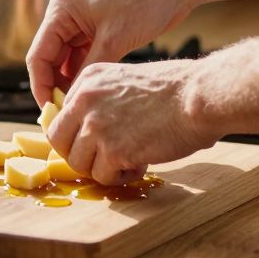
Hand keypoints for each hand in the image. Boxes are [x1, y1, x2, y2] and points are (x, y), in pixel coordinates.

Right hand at [26, 0, 190, 106]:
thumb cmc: (144, 0)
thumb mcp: (114, 40)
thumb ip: (89, 70)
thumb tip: (73, 99)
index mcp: (61, 11)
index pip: (38, 56)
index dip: (41, 86)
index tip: (50, 111)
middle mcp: (66, 17)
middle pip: (49, 60)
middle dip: (55, 87)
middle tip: (65, 115)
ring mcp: (82, 25)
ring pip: (66, 63)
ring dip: (70, 84)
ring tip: (79, 108)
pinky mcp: (98, 32)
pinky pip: (83, 59)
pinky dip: (85, 76)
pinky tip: (91, 94)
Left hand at [45, 59, 218, 184]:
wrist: (199, 96)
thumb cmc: (175, 89)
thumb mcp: (126, 82)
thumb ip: (103, 100)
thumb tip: (90, 130)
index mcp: (88, 79)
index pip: (63, 116)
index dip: (79, 135)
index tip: (97, 143)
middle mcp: (85, 100)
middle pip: (60, 141)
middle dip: (81, 155)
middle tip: (106, 158)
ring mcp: (95, 126)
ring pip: (79, 163)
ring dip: (102, 168)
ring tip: (129, 161)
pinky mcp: (112, 151)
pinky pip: (103, 177)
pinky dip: (120, 178)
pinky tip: (140, 164)